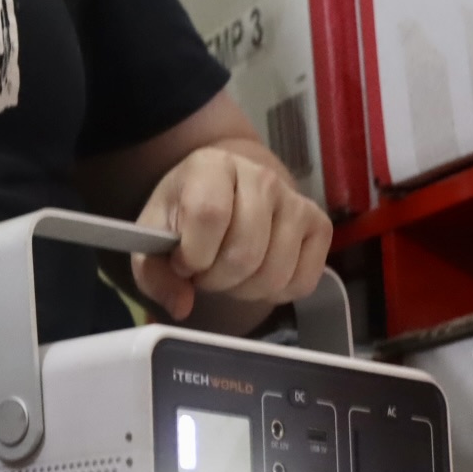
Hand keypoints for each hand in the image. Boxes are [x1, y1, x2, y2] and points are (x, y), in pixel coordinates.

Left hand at [130, 144, 331, 322]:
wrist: (222, 195)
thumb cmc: (184, 216)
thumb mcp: (153, 238)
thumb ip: (153, 272)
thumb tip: (181, 306)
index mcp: (213, 165)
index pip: (208, 215)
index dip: (192, 254)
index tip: (182, 262)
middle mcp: (262, 177)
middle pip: (244, 252)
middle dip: (216, 279)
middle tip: (205, 272)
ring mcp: (296, 202)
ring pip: (274, 273)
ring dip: (244, 289)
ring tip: (229, 272)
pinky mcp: (320, 227)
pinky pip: (302, 282)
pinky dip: (275, 294)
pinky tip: (257, 276)